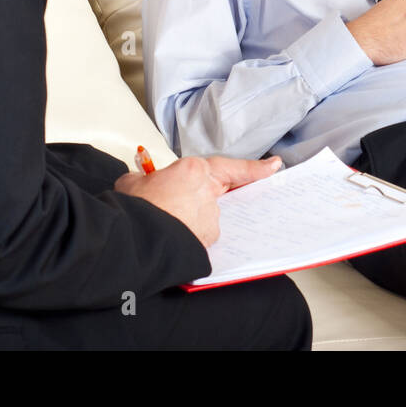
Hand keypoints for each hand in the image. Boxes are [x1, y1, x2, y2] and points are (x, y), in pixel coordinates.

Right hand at [114, 155, 282, 247]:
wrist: (136, 239)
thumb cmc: (136, 209)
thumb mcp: (131, 182)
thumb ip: (144, 177)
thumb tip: (140, 181)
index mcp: (194, 172)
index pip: (233, 167)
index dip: (256, 168)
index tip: (274, 166)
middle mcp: (208, 195)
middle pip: (217, 193)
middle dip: (199, 197)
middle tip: (174, 202)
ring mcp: (211, 219)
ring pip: (206, 215)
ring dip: (189, 218)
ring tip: (161, 222)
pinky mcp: (206, 240)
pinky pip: (200, 234)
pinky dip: (188, 234)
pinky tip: (169, 236)